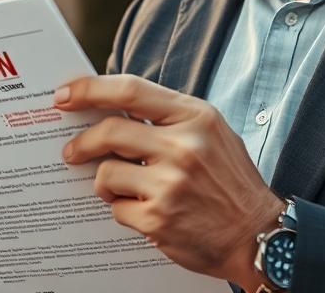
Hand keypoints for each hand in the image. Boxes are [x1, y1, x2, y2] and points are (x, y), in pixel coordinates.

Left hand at [54, 74, 284, 289]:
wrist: (259, 234)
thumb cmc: (231, 181)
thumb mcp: (211, 132)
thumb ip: (169, 117)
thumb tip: (114, 108)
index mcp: (195, 117)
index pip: (131, 91)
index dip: (90, 89)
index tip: (65, 95)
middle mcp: (183, 147)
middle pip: (110, 132)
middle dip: (82, 142)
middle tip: (70, 150)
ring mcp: (170, 184)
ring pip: (106, 174)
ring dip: (104, 182)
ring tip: (120, 188)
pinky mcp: (159, 219)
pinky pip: (117, 208)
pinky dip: (123, 209)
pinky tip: (144, 212)